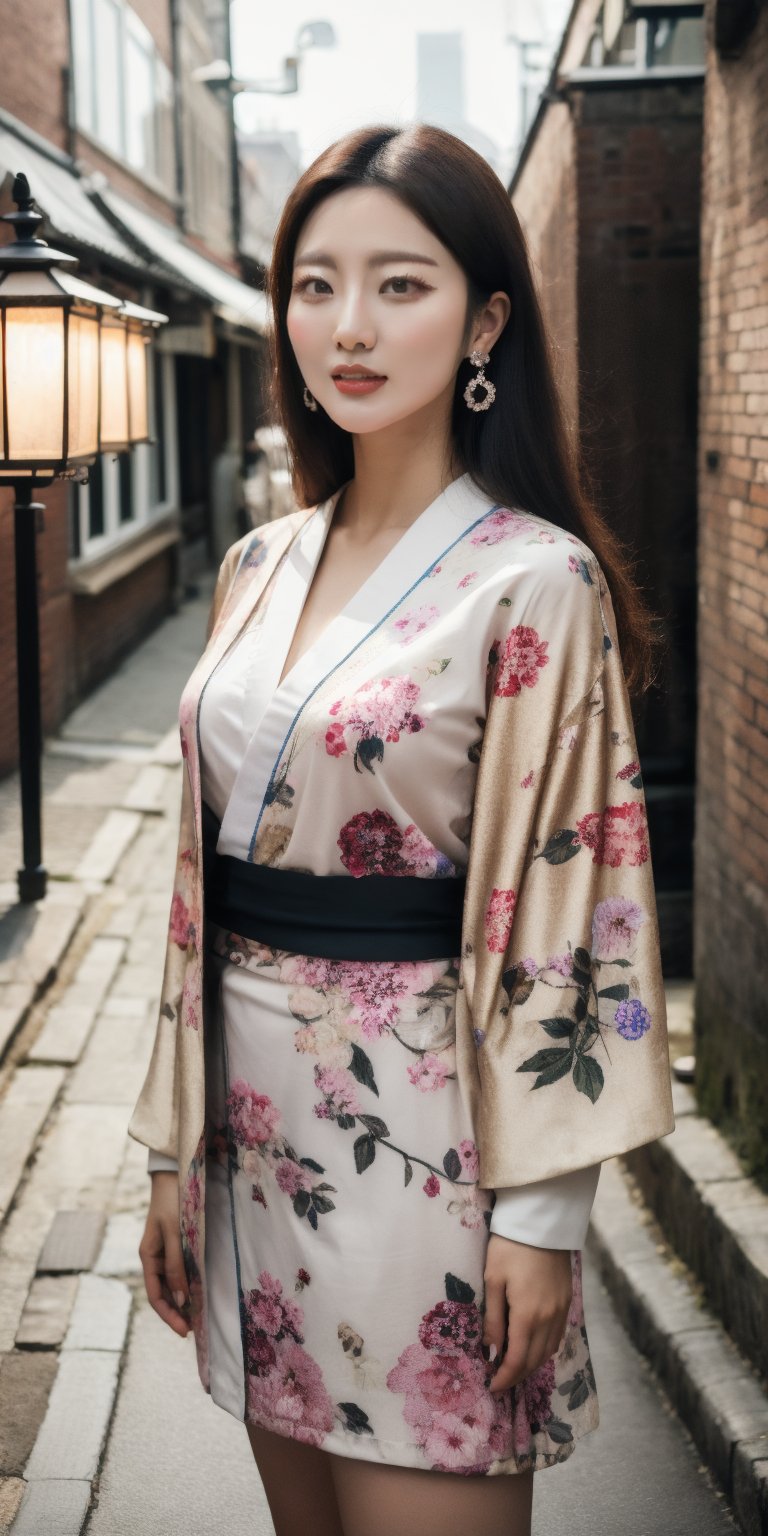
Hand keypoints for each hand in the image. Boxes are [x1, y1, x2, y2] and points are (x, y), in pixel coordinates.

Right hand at [138, 1171, 190, 1337]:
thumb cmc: (172, 1202)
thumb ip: (177, 1264)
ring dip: (183, 1301)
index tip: (184, 1331)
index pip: (156, 1296)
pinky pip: (180, 1271)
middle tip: (195, 1329)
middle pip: (164, 1294)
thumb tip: (181, 1298)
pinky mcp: (176, 1245)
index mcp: (148, 1257)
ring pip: (172, 1285)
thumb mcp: (174, 1233)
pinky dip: (188, 1284)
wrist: (174, 1175)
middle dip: (177, 1313)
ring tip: (198, 1316)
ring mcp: (165, 1252)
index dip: (169, 1315)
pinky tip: (198, 1292)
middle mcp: (154, 1258)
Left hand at [482, 1234, 571, 1394]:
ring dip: (531, 1364)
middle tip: (499, 1382)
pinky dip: (544, 1349)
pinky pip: (557, 1336)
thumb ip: (493, 1320)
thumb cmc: (509, 1247)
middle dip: (517, 1376)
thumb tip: (491, 1353)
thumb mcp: (493, 1280)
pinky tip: (532, 1347)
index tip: (492, 1388)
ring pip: (548, 1351)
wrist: (541, 1221)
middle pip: (535, 1360)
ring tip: (513, 1368)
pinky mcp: (567, 1301)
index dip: (505, 1378)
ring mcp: (562, 1310)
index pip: (517, 1360)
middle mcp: (549, 1318)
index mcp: (528, 1315)